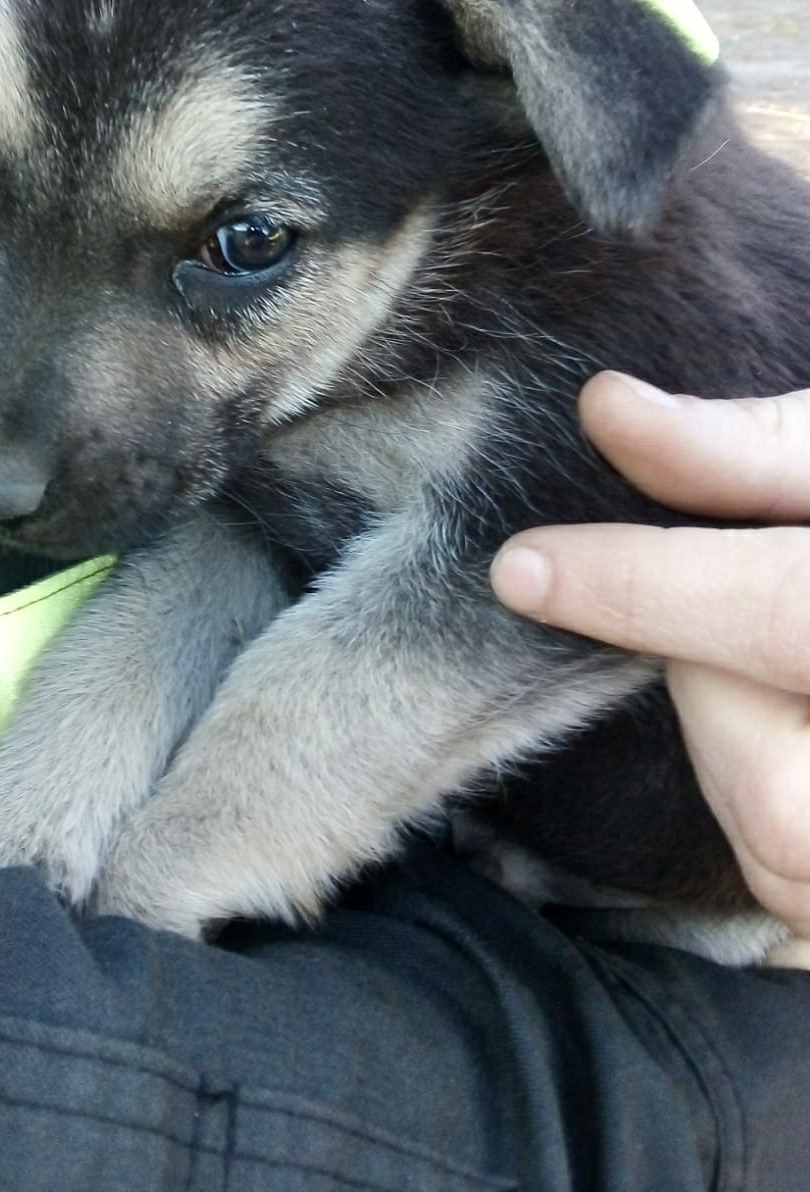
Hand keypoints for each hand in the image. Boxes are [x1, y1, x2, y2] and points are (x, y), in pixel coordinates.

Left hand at [490, 371, 809, 967]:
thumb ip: (750, 451)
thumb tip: (608, 410)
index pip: (783, 616)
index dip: (644, 593)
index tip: (523, 567)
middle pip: (773, 794)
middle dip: (707, 697)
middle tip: (710, 622)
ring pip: (780, 856)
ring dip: (732, 761)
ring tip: (761, 681)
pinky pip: (798, 897)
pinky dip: (768, 830)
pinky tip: (779, 742)